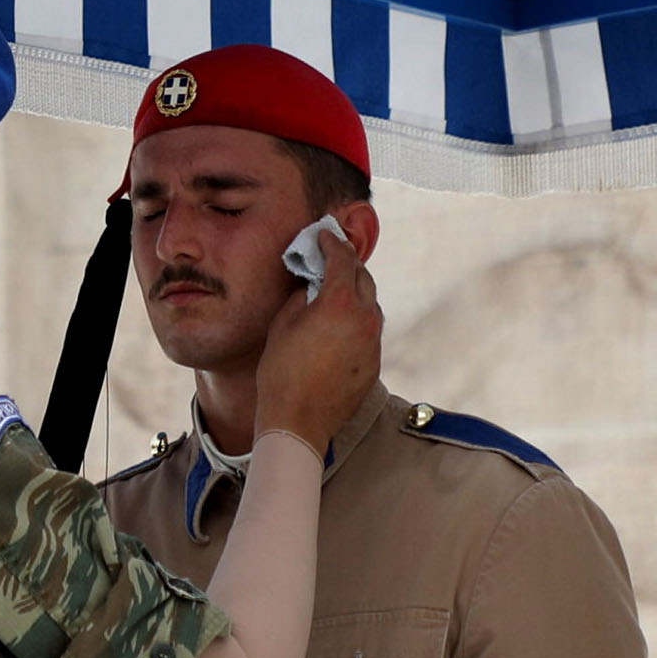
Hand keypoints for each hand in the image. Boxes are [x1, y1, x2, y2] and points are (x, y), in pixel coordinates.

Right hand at [253, 228, 381, 453]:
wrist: (298, 421)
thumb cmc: (282, 373)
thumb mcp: (283, 324)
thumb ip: (302, 295)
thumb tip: (312, 284)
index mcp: (339, 303)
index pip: (342, 259)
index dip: (331, 243)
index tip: (323, 236)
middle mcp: (364, 318)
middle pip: (363, 278)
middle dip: (347, 264)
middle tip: (331, 259)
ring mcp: (373, 342)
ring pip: (370, 305)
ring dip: (355, 293)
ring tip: (335, 292)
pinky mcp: (374, 362)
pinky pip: (370, 331)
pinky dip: (357, 320)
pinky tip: (340, 327)